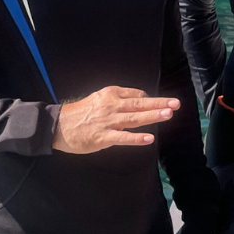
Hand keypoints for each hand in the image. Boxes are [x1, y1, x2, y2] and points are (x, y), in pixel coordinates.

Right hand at [53, 86, 177, 153]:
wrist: (57, 126)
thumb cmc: (81, 113)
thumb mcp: (100, 98)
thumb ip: (119, 98)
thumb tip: (141, 98)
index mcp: (111, 94)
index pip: (136, 95)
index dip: (151, 99)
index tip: (165, 102)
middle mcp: (111, 106)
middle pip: (139, 104)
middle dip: (159, 103)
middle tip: (176, 104)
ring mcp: (108, 122)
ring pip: (134, 118)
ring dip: (152, 115)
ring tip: (168, 114)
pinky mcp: (103, 137)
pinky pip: (123, 137)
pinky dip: (136, 138)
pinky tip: (149, 138)